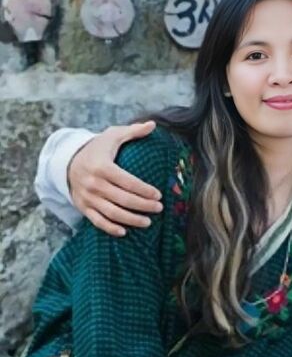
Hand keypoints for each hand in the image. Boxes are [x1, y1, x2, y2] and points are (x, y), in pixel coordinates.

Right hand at [68, 121, 162, 235]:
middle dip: (143, 206)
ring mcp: (87, 197)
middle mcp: (93, 183)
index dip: (144, 190)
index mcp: (102, 166)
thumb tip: (153, 124)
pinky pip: (97, 221)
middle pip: (122, 199)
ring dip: (131, 220)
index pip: (127, 181)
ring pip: (111, 213)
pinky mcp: (83, 207)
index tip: (159, 195)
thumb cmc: (97, 149)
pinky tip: (125, 232)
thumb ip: (133, 131)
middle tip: (159, 208)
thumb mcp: (112, 136)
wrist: (68, 162)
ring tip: (148, 222)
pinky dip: (110, 228)